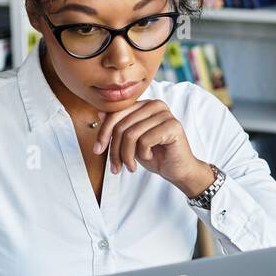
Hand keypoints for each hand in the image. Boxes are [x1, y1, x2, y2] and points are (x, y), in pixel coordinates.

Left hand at [93, 99, 214, 197]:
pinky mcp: (172, 126)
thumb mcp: (131, 142)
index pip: (116, 114)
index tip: (97, 150)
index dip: (103, 133)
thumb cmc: (155, 155)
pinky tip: (149, 157)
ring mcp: (165, 114)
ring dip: (127, 156)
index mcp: (144, 105)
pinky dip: (143, 154)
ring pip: (131, 134)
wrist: (178, 170)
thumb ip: (118, 127)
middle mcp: (155, 105)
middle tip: (116, 167)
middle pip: (122, 125)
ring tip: (131, 167)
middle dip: (115, 150)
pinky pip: (145, 140)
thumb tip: (99, 113)